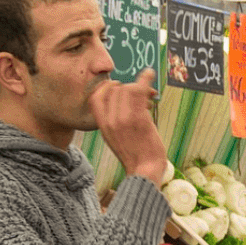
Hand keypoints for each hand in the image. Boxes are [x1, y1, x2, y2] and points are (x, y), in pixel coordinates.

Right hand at [90, 68, 167, 183]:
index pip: (95, 96)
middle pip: (115, 90)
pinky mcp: (137, 118)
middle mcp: (109, 120)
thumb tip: (123, 101)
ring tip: (150, 95)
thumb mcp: (116, 138)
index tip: (119, 87)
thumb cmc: (136, 155)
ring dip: (140, 88)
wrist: (144, 171)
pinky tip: (149, 74)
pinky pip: (139, 90)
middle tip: (143, 95)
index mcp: (102, 125)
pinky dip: (146, 79)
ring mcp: (122, 118)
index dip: (107, 87)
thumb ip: (114, 121)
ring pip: (127, 88)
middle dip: (129, 87)